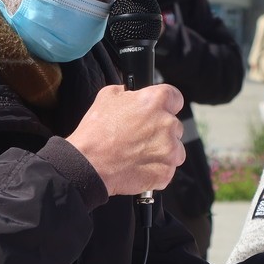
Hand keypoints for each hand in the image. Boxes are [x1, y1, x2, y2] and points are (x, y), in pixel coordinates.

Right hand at [66, 84, 184, 195]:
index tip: (159, 111)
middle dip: (161, 130)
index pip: (175, 98)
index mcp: (156, 101)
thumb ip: (126, 92)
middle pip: (174, 125)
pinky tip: (139, 166)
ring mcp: (169, 150)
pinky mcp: (166, 172)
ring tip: (139, 154)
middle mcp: (167, 123)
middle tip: (140, 137)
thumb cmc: (95, 132)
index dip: (166, 104)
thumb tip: (131, 93)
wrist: (88, 165)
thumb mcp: (107, 96)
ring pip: (175, 149)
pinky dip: (156, 169)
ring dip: (162, 151)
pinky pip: (167, 169)